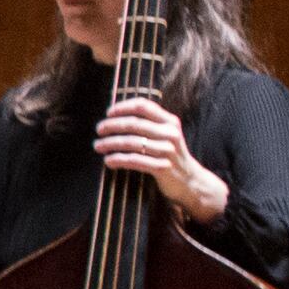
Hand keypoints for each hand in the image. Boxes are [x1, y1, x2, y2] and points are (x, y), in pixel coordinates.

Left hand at [96, 91, 227, 223]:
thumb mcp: (166, 135)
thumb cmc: (171, 156)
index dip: (123, 107)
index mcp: (170, 121)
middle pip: (134, 123)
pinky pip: (134, 160)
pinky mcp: (162, 167)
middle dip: (112, 125)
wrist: (191, 181)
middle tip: (99, 130)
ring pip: (131, 142)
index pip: (143, 106)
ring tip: (98, 146)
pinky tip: (108, 161)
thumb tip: (117, 116)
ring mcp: (167, 151)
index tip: (108, 113)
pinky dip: (118, 159)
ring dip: (110, 143)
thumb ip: (150, 124)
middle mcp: (170, 133)